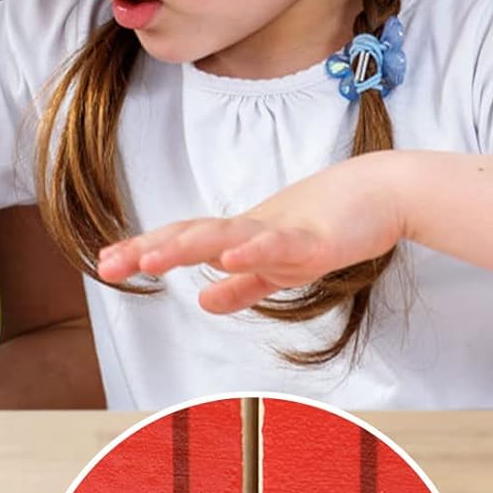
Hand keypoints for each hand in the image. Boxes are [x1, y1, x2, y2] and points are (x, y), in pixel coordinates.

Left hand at [96, 153, 404, 313]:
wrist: (386, 191)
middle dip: (147, 250)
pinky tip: (228, 257)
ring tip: (150, 259)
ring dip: (184, 246)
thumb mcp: (280, 264)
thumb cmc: (333, 221)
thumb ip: (244, 285)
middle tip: (107, 265)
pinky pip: (278, 245)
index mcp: (239, 236)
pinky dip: (252, 250)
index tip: (105, 263)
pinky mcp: (315, 238)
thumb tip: (205, 302)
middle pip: (189, 236)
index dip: (143, 250)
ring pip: (223, 236)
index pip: (181, 241)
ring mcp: (279, 230)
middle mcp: (249, 229)